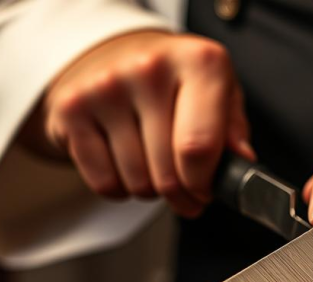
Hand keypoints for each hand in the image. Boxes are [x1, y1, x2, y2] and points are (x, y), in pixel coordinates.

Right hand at [34, 31, 253, 217]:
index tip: (205, 189)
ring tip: (154, 167)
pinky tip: (126, 163)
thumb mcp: (220, 95)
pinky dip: (119, 188)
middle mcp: (149, 68)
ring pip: (137, 183)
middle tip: (184, 190)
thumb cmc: (176, 81)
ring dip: (150, 191)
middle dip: (181, 195)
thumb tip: (241, 164)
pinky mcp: (71, 108)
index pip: (198, 147)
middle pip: (168, 173)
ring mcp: (106, 87)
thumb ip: (234, 131)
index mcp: (199, 62)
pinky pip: (104, 183)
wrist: (117, 55)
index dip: (203, 184)